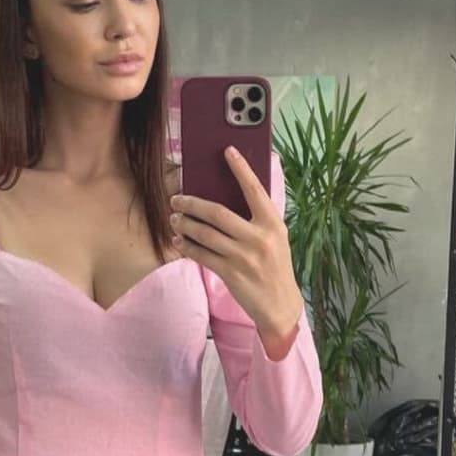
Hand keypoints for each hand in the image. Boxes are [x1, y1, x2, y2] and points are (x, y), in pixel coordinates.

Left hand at [170, 147, 304, 353]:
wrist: (280, 305)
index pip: (254, 190)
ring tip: (175, 218)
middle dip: (192, 203)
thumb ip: (257, 220)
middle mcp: (259, 238)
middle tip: (177, 198)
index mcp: (273, 224)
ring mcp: (244, 257)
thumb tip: (228, 198)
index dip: (240, 169)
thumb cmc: (275, 267)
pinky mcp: (231, 273)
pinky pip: (202, 255)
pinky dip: (188, 246)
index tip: (227, 150)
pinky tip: (180, 240)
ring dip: (185, 224)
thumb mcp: (275, 239)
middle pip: (218, 213)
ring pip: (205, 234)